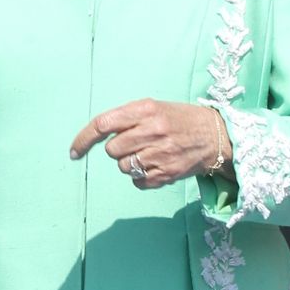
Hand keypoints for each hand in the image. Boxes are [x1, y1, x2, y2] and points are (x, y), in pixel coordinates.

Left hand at [69, 99, 231, 188]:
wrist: (214, 135)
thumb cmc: (178, 119)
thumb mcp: (154, 107)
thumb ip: (127, 118)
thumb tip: (96, 134)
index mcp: (146, 109)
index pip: (103, 124)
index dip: (84, 139)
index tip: (74, 151)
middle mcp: (153, 130)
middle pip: (112, 150)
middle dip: (119, 149)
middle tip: (136, 143)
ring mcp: (161, 154)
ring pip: (124, 167)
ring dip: (131, 163)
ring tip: (150, 153)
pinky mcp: (167, 174)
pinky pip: (138, 182)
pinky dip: (141, 177)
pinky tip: (156, 165)